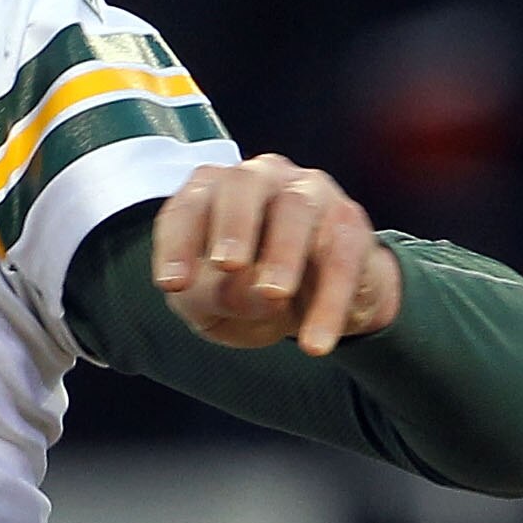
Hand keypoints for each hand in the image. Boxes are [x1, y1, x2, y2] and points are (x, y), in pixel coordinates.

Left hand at [150, 155, 402, 355]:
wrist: (316, 303)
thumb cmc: (246, 292)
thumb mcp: (213, 304)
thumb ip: (211, 296)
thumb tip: (249, 291)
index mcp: (212, 192)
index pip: (187, 208)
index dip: (178, 243)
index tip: (173, 286)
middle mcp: (260, 178)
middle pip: (244, 184)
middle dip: (234, 224)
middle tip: (227, 266)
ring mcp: (309, 192)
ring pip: (296, 209)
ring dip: (282, 252)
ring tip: (273, 296)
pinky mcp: (349, 222)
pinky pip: (342, 257)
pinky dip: (329, 301)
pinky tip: (314, 343)